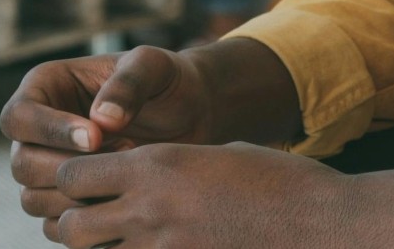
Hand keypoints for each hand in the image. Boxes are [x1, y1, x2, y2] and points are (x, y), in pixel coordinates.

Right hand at [4, 47, 216, 230]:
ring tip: (126, 174)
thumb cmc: (167, 82)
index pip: (18, 117)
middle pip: (22, 163)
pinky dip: (87, 217)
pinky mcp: (67, 197)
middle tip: (123, 154)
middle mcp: (38, 130)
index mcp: (45, 87)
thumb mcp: (153, 67)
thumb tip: (102, 119)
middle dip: (69, 167)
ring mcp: (50, 167)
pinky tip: (124, 197)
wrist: (191, 116)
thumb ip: (129, 84)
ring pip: (33, 198)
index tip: (97, 138)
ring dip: (80, 195)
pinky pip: (55, 223)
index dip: (51, 131)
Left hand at [47, 142, 355, 248]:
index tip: (88, 184)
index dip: (73, 180)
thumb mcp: (220, 155)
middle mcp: (150, 208)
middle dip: (74, 224)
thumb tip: (147, 180)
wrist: (323, 224)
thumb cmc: (280, 182)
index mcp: (157, 165)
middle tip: (93, 221)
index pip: (73, 175)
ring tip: (121, 240)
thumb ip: (173, 167)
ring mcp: (163, 248)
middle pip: (71, 226)